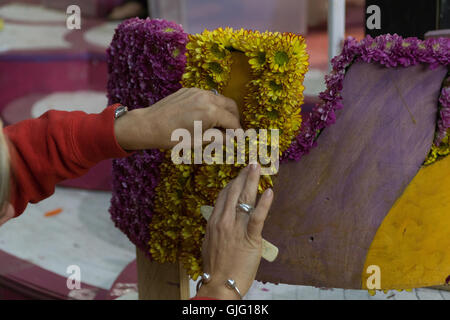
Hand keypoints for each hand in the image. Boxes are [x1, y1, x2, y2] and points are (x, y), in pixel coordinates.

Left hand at [114, 88, 240, 149]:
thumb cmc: (173, 137)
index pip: (233, 121)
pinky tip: (205, 117)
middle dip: (234, 118)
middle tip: (233, 131)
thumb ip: (219, 138)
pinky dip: (212, 106)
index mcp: (211, 112)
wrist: (149, 125)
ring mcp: (198, 91)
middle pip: (231, 106)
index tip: (240, 139)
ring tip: (219, 125)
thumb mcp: (199, 141)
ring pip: (220, 99)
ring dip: (223, 111)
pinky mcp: (189, 90)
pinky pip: (207, 96)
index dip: (238, 132)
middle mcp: (207, 98)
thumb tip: (231, 139)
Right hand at [196, 164, 273, 298]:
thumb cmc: (215, 266)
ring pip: (244, 199)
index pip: (224, 195)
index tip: (239, 174)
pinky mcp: (250, 238)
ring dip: (252, 181)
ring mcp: (236, 228)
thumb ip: (216, 227)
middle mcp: (224, 221)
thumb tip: (220, 217)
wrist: (219, 283)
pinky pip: (257, 217)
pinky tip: (269, 192)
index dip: (233, 182)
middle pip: (234, 192)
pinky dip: (264, 204)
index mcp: (214, 221)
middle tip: (251, 164)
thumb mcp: (209, 242)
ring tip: (257, 167)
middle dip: (243, 176)